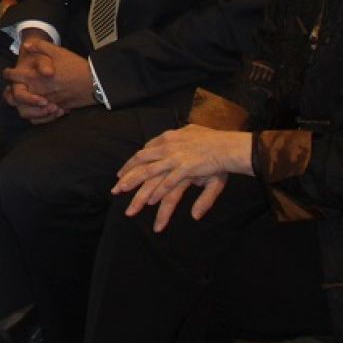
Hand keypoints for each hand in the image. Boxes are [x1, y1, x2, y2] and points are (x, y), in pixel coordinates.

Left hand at [2, 37, 96, 112]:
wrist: (93, 82)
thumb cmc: (75, 66)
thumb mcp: (58, 51)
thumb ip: (40, 47)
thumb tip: (26, 46)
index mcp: (35, 77)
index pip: (14, 77)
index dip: (8, 74)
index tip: (8, 73)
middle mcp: (38, 92)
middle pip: (14, 98)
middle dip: (10, 92)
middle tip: (13, 88)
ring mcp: (46, 103)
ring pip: (25, 111)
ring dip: (22, 106)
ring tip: (23, 99)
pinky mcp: (55, 111)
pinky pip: (39, 119)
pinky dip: (35, 116)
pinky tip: (36, 109)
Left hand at [113, 125, 252, 230]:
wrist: (227, 144)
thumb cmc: (213, 140)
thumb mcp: (191, 136)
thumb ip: (177, 142)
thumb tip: (169, 142)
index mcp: (168, 139)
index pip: (144, 153)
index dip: (131, 164)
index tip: (122, 174)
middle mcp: (167, 148)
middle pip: (142, 165)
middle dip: (127, 179)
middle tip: (115, 190)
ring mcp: (175, 159)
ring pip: (151, 177)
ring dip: (139, 194)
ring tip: (130, 207)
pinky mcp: (185, 169)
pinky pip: (168, 184)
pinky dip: (159, 193)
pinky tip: (152, 203)